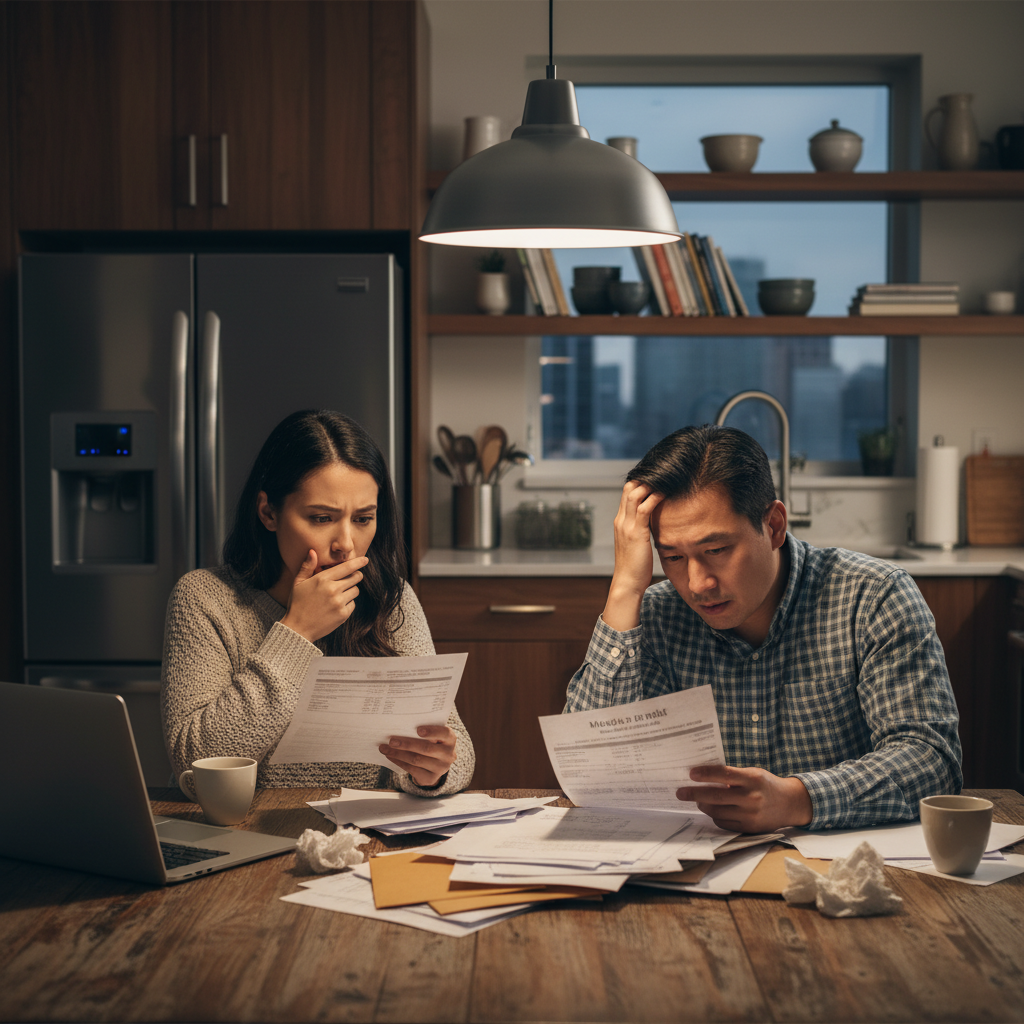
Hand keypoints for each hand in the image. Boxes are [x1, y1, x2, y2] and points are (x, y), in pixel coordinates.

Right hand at [280, 550, 367, 642]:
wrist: (298, 628)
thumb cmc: (297, 604)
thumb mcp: (298, 583)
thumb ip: (307, 566)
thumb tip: (313, 551)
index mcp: (322, 579)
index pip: (346, 567)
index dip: (358, 562)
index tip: (365, 560)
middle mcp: (332, 589)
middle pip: (356, 577)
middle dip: (355, 576)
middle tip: (351, 578)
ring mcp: (339, 602)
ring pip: (355, 590)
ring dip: (350, 590)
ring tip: (339, 594)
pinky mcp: (343, 614)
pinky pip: (353, 604)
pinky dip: (347, 603)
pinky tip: (336, 606)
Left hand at [380, 725, 456, 787]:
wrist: (436, 764)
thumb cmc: (432, 742)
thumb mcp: (434, 736)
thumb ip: (425, 731)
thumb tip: (401, 726)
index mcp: (450, 739)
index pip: (444, 733)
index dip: (432, 731)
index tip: (418, 730)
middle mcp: (448, 754)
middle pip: (426, 748)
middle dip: (407, 744)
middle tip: (391, 740)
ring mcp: (441, 768)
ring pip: (416, 760)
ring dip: (398, 753)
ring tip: (385, 748)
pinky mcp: (431, 778)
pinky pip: (412, 769)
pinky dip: (399, 761)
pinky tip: (390, 756)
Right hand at [602, 482, 663, 630]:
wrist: (627, 583)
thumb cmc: (635, 567)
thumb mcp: (637, 545)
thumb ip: (642, 531)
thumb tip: (655, 524)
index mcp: (620, 522)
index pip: (628, 493)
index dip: (641, 482)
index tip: (658, 477)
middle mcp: (621, 520)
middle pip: (629, 487)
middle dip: (646, 478)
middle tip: (664, 473)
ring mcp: (626, 525)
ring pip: (635, 493)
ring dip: (651, 483)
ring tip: (667, 477)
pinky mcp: (636, 532)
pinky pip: (644, 508)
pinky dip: (655, 497)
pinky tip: (666, 493)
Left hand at [676, 764, 812, 831]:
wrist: (790, 804)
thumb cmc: (766, 784)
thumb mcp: (753, 774)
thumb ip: (732, 776)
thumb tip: (703, 777)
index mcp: (752, 779)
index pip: (724, 774)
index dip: (706, 773)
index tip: (691, 773)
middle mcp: (752, 798)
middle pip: (716, 796)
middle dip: (695, 794)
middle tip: (681, 792)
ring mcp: (751, 815)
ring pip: (717, 812)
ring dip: (703, 805)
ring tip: (698, 800)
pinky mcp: (750, 829)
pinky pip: (724, 824)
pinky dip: (715, 817)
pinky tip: (713, 810)